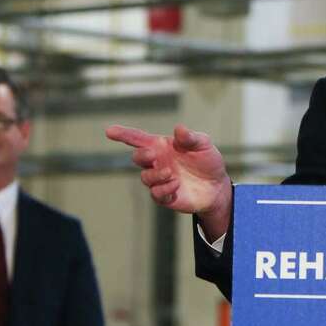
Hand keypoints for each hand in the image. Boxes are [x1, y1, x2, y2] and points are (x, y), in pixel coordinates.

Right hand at [106, 123, 232, 238]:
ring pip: (145, 177)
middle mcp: (157, 162)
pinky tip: (176, 185)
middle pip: (138, 157)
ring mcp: (159, 180)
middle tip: (153, 154)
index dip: (123, 134)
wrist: (217, 187)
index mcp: (162, 146)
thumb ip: (191, 138)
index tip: (109, 131)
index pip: (138, 139)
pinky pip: (155, 193)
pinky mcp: (164, 196)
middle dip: (141, 155)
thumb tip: (179, 129)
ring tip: (171, 174)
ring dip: (156, 175)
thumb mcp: (204, 145)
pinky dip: (163, 189)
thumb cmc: (208, 162)